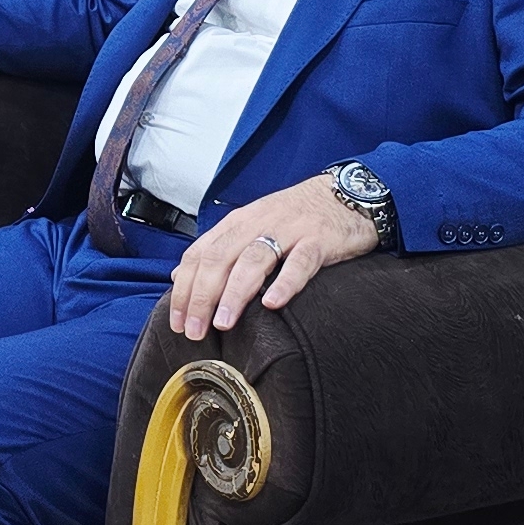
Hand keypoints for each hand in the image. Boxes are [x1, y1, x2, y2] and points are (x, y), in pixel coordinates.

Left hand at [167, 173, 381, 340]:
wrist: (346, 194)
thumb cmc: (296, 216)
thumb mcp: (251, 226)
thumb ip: (218, 248)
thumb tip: (180, 275)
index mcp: (238, 223)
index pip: (200, 254)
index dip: (184, 288)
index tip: (176, 320)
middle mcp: (258, 223)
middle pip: (220, 258)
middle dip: (202, 296)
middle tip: (194, 329)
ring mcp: (289, 230)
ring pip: (254, 260)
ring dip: (235, 293)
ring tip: (224, 323)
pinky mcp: (319, 240)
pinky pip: (300, 262)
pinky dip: (285, 282)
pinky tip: (273, 303)